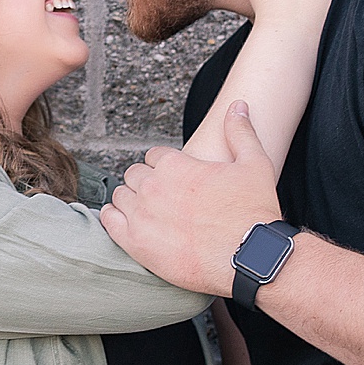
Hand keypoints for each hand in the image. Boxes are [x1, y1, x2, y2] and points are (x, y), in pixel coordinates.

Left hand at [101, 102, 284, 294]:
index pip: (153, 157)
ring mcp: (141, 214)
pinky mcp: (135, 243)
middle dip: (147, 184)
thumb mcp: (254, 164)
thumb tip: (238, 107)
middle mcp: (153, 186)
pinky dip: (115, 220)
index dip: (165, 168)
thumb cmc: (252, 212)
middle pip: (135, 175)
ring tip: (151, 215)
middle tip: (165, 201)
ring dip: (132, 202)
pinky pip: (109, 221)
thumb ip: (240, 132)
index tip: (176, 182)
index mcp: (175, 164)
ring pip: (121, 197)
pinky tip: (130, 225)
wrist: (249, 257)